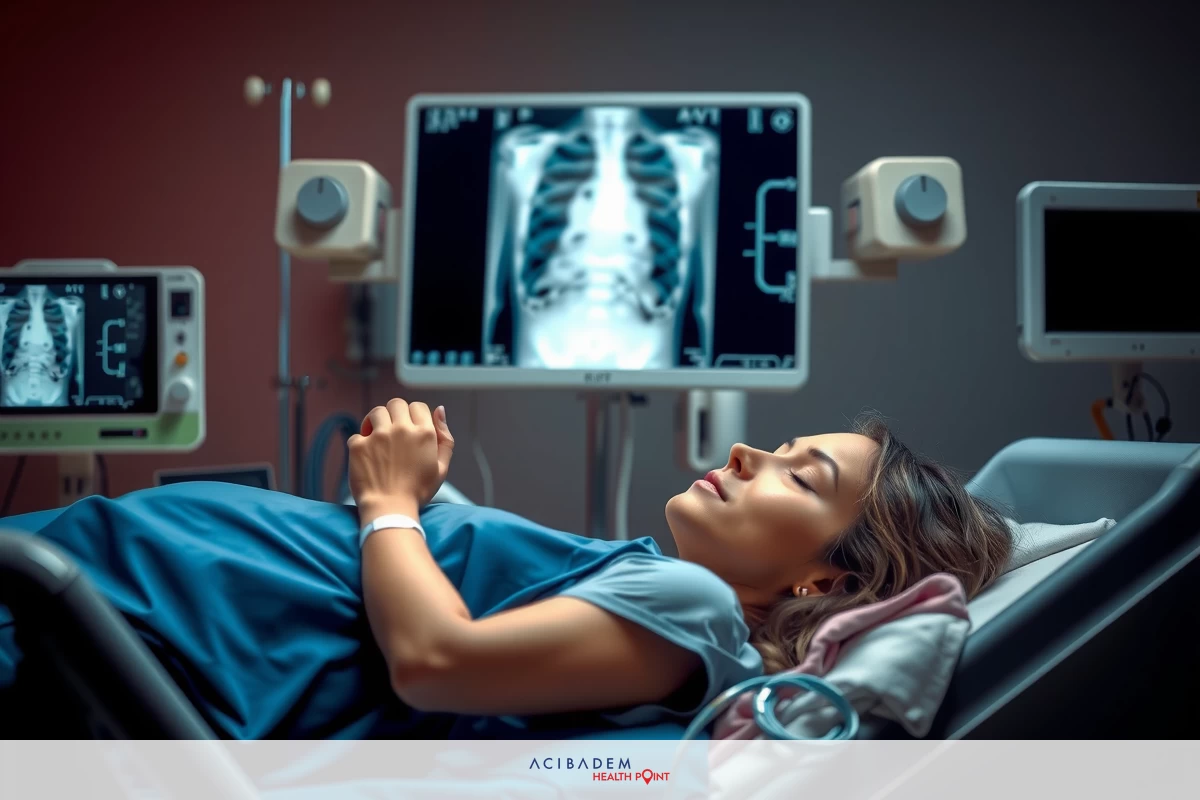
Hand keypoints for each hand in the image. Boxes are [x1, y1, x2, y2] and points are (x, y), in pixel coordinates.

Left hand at [348, 399, 454, 518]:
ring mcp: (378, 436)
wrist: (390, 511)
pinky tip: (366, 456)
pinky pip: (357, 434)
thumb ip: (445, 438)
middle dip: (395, 414)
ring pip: (376, 412)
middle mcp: (401, 430)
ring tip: (377, 437)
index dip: (414, 415)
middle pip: (396, 404)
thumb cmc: (417, 492)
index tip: (410, 428)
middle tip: (393, 431)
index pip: (418, 406)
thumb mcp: (441, 468)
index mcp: (424, 433)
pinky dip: (360, 443)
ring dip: (376, 422)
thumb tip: (439, 410)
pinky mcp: (359, 445)